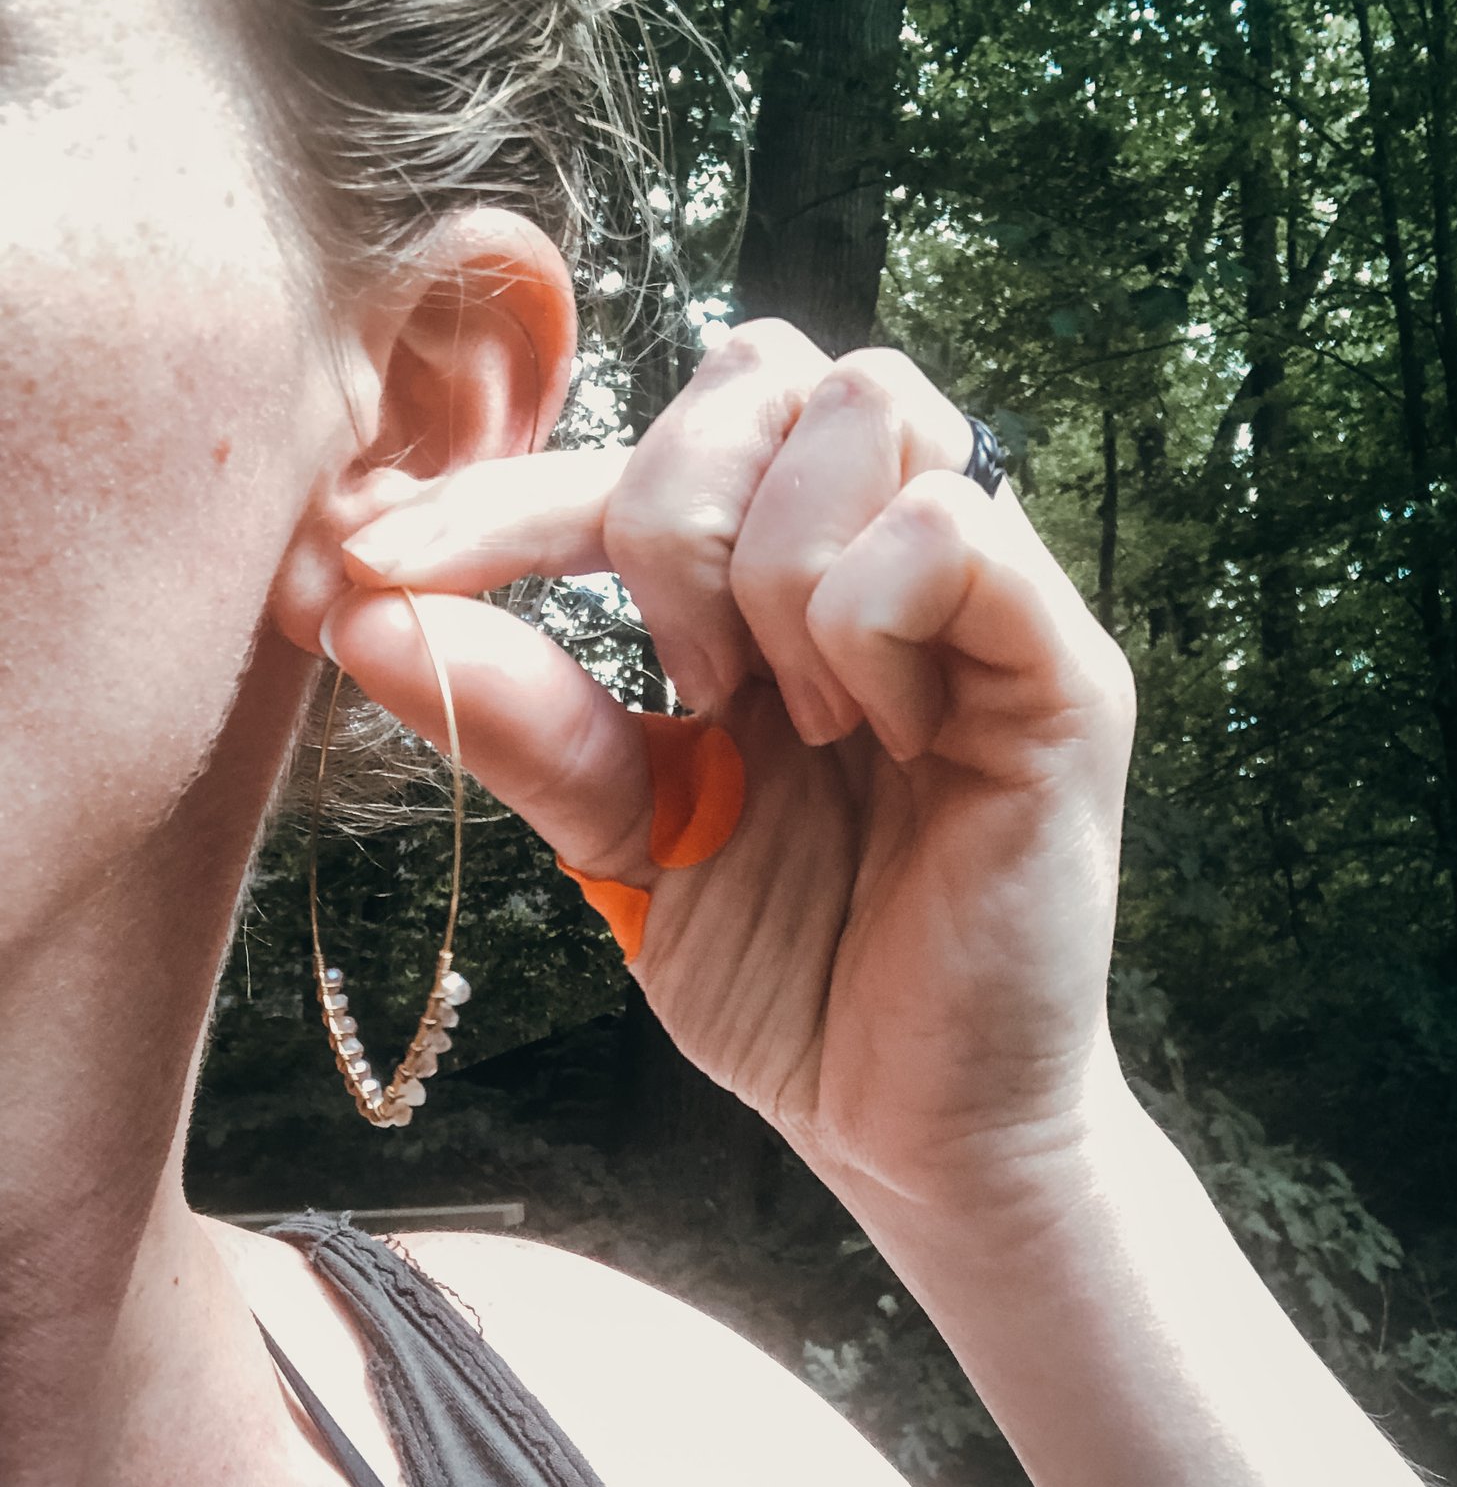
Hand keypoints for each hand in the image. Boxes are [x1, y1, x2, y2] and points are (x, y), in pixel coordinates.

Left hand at [319, 321, 1135, 1224]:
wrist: (912, 1121)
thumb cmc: (789, 971)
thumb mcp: (626, 836)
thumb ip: (526, 720)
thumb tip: (361, 612)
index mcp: (784, 584)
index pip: (649, 447)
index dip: (503, 490)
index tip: (371, 567)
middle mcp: (891, 558)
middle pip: (769, 365)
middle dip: (668, 506)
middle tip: (684, 678)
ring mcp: (987, 601)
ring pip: (868, 409)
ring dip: (774, 567)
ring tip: (795, 719)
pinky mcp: (1065, 670)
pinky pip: (952, 532)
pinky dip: (868, 621)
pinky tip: (876, 734)